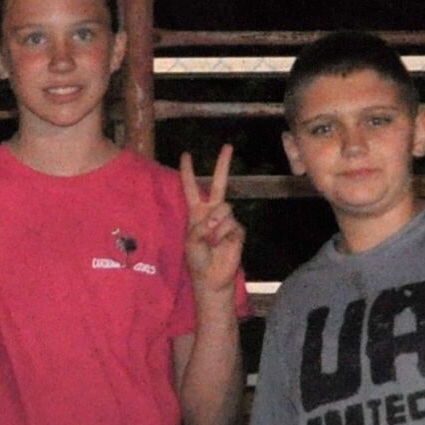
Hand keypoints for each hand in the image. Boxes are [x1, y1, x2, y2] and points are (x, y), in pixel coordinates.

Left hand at [180, 144, 243, 299]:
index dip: (188, 172)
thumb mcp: (191, 240)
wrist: (213, 278)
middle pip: (219, 183)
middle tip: (228, 146)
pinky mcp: (238, 230)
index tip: (186, 155)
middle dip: (222, 165)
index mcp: (197, 212)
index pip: (192, 187)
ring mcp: (227, 220)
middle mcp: (213, 212)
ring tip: (211, 241)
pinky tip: (221, 245)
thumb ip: (201, 225)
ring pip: (224, 208)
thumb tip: (217, 220)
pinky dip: (223, 235)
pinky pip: (232, 225)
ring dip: (215, 225)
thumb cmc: (198, 260)